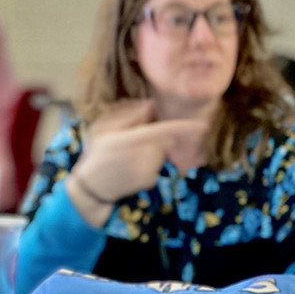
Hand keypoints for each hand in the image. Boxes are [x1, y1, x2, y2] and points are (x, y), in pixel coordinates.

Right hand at [68, 100, 207, 224]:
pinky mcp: (149, 181)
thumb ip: (127, 115)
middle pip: (162, 140)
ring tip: (128, 156)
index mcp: (128, 140)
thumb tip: (151, 106)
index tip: (204, 125)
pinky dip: (148, 164)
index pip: (163, 131)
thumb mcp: (101, 128)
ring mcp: (147, 170)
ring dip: (150, 150)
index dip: (185, 128)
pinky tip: (131, 168)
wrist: (90, 187)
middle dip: (154, 137)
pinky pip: (156, 165)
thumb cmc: (94, 153)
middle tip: (131, 141)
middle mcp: (141, 156)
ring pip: (160, 152)